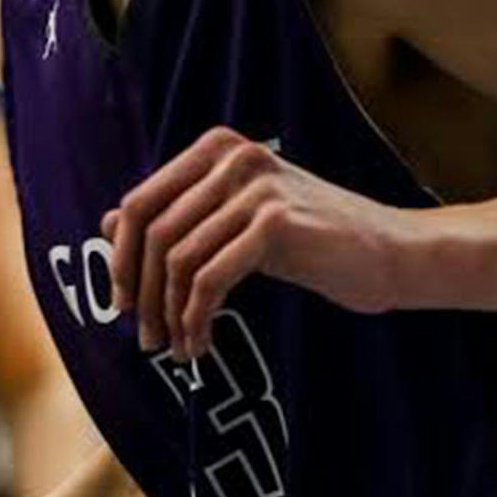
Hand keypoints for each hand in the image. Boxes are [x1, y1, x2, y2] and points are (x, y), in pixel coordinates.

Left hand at [105, 126, 409, 357]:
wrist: (390, 254)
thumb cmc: (313, 242)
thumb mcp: (236, 223)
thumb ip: (179, 217)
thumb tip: (107, 223)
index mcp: (216, 148)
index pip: (140, 202)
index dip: (122, 258)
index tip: (123, 304)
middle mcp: (233, 157)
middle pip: (154, 232)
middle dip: (141, 292)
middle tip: (145, 338)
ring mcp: (256, 187)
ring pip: (179, 260)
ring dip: (169, 315)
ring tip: (177, 348)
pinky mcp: (276, 223)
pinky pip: (211, 280)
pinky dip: (196, 319)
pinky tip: (201, 344)